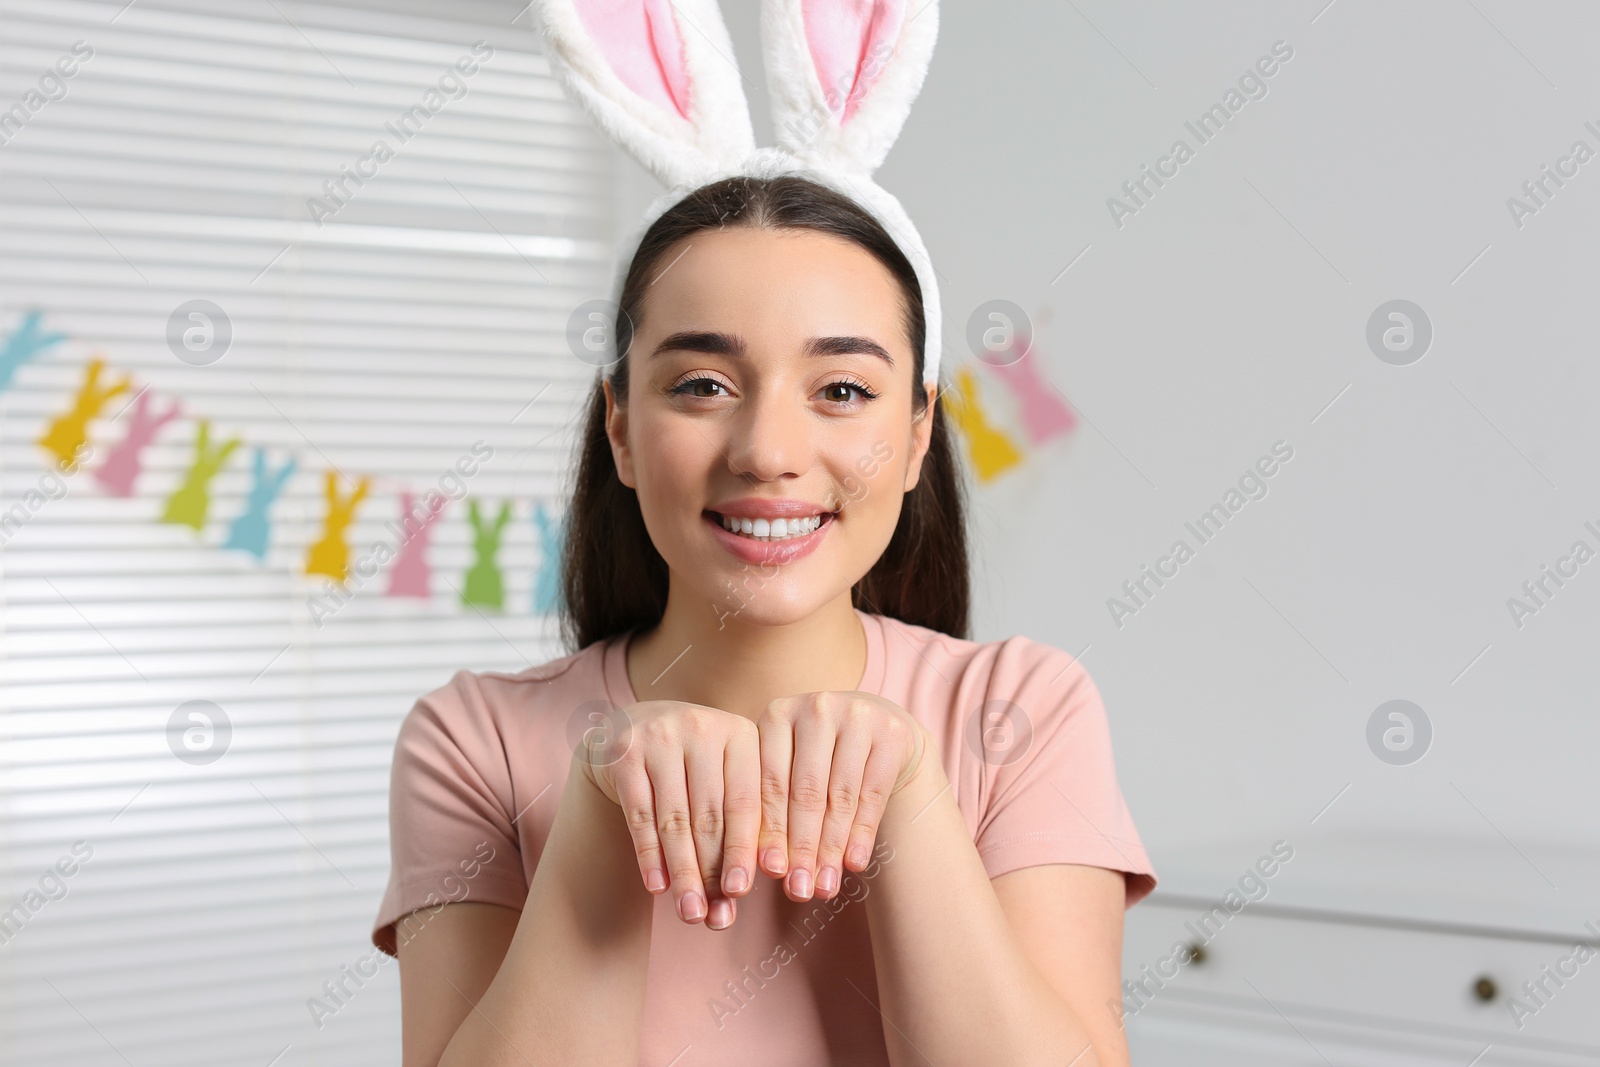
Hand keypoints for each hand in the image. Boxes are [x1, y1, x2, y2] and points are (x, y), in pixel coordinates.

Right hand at [577, 700, 760, 930]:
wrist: (634, 731)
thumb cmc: (694, 769)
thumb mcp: (723, 781)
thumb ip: (735, 832)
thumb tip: (732, 902)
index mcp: (742, 733)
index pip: (746, 803)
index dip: (744, 852)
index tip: (740, 894)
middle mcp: (702, 727)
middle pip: (709, 816)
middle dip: (711, 873)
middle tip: (711, 918)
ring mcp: (660, 736)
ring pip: (674, 821)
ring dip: (682, 873)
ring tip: (688, 913)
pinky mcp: (624, 752)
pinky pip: (639, 815)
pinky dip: (649, 855)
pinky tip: (656, 886)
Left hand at [754, 692, 927, 901]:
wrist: (879, 733)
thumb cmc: (820, 762)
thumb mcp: (791, 771)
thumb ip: (775, 809)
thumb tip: (769, 869)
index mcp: (776, 714)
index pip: (769, 782)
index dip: (769, 832)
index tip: (769, 875)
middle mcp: (815, 707)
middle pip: (805, 790)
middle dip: (801, 847)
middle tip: (798, 890)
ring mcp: (856, 714)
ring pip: (840, 795)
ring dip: (831, 847)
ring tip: (825, 887)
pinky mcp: (891, 731)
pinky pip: (873, 792)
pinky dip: (862, 832)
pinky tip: (854, 863)